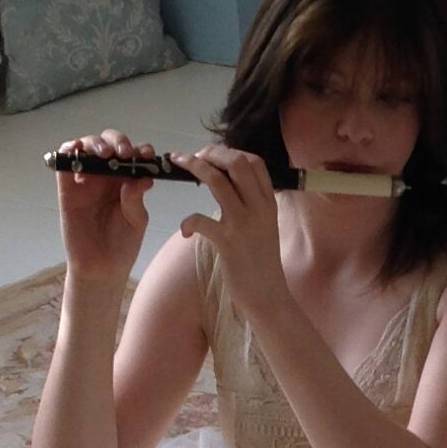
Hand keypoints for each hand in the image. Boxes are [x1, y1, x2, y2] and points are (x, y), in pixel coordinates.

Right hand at [55, 130, 154, 284]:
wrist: (101, 268)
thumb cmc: (122, 244)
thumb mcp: (136, 221)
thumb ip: (136, 199)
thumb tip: (141, 178)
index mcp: (127, 179)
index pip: (133, 155)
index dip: (139, 150)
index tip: (146, 155)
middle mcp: (107, 175)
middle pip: (109, 144)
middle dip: (116, 142)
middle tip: (122, 154)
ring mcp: (86, 180)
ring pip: (86, 147)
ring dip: (94, 143)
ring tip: (103, 155)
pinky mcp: (67, 188)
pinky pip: (64, 164)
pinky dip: (68, 152)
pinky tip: (77, 156)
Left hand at [174, 144, 290, 323]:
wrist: (268, 295)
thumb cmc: (262, 262)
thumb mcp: (264, 226)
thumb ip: (252, 204)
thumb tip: (231, 184)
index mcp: (268, 202)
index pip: (255, 162)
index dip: (231, 152)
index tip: (213, 156)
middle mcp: (259, 207)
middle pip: (236, 163)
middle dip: (211, 153)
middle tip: (192, 157)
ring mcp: (243, 224)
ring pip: (217, 181)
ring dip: (194, 167)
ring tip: (178, 164)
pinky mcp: (227, 242)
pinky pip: (200, 220)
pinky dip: (187, 221)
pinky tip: (185, 231)